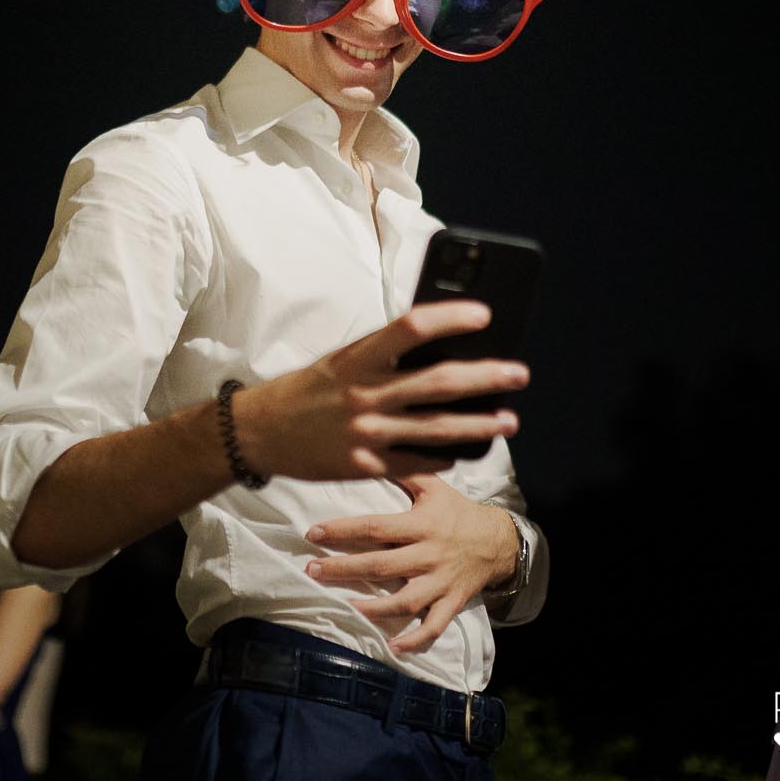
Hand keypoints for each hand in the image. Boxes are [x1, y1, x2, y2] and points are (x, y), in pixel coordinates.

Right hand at [230, 301, 526, 479]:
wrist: (261, 432)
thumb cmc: (308, 389)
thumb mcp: (341, 360)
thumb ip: (383, 357)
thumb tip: (439, 348)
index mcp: (358, 358)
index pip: (411, 328)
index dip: (450, 318)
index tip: (485, 314)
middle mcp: (364, 393)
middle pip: (439, 382)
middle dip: (486, 378)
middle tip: (519, 374)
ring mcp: (366, 432)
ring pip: (438, 429)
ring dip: (480, 425)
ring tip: (510, 420)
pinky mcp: (365, 466)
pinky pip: (418, 461)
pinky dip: (447, 456)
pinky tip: (468, 452)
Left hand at [304, 475, 518, 653]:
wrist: (499, 541)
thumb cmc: (457, 511)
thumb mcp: (434, 486)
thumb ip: (403, 472)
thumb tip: (369, 453)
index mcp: (422, 525)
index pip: (376, 527)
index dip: (343, 530)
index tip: (313, 533)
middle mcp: (429, 554)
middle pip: (382, 565)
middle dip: (344, 569)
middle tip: (311, 571)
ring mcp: (441, 582)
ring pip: (405, 600)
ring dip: (374, 607)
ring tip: (345, 606)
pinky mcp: (452, 602)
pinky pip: (434, 626)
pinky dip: (415, 640)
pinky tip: (393, 647)